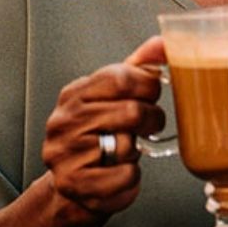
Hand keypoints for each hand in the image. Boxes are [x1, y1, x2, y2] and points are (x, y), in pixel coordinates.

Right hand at [40, 37, 167, 221]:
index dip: (148, 87)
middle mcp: (64, 121)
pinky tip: (118, 174)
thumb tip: (162, 41)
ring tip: (123, 151)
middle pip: (132, 112)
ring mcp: (65, 154)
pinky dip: (131, 179)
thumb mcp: (115, 97)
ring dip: (137, 152)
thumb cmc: (101, 136)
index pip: (121, 77)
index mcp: (75, 93)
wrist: (74, 185)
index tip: (151, 96)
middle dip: (150, 121)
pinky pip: (125, 177)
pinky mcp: (75, 184)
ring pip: (128, 146)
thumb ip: (138, 68)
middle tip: (146, 128)